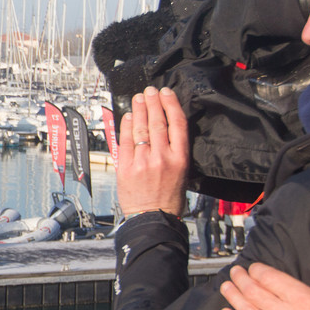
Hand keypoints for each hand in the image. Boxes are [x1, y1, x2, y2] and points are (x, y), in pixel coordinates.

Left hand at [116, 86, 188, 216]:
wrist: (152, 218)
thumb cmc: (169, 199)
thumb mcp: (183, 173)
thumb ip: (174, 151)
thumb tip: (166, 129)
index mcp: (180, 158)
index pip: (177, 124)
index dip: (171, 104)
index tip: (166, 93)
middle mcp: (162, 157)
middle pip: (158, 122)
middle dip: (153, 102)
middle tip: (150, 90)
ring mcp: (143, 161)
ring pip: (142, 129)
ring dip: (140, 110)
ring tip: (139, 98)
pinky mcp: (127, 167)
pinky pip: (126, 141)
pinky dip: (127, 126)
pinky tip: (129, 116)